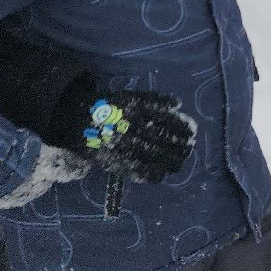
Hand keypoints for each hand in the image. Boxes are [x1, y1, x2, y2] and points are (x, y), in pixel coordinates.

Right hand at [65, 90, 195, 183]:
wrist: (77, 120)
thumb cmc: (110, 107)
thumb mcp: (130, 96)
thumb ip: (154, 99)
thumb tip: (177, 105)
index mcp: (134, 107)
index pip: (166, 118)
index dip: (183, 127)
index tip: (192, 131)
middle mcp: (129, 125)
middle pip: (163, 138)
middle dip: (181, 145)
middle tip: (190, 147)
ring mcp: (122, 144)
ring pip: (154, 156)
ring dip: (172, 160)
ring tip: (180, 161)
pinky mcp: (114, 160)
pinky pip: (137, 171)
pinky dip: (153, 174)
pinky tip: (162, 173)